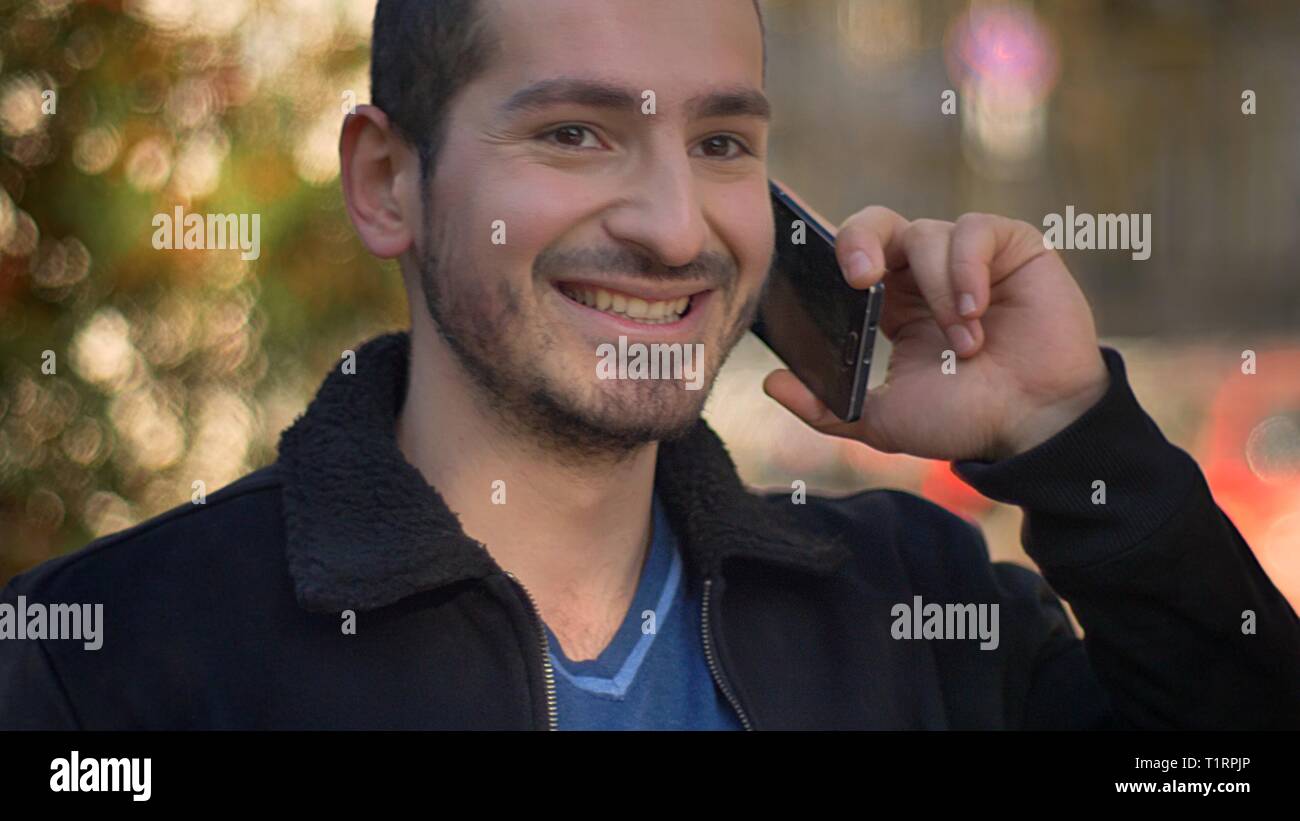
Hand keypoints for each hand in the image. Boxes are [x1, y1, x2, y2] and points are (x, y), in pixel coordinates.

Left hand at [763, 208, 1109, 462]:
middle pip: (875, 223)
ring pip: (925, 235)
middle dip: (859, 242)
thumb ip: (824, 407)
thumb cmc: (964, 419)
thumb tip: (769, 383)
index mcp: (889, 303)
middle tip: (860, 280)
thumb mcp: (881, 419)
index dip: (830, 255)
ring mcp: (967, 256)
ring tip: (965, 345)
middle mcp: (922, 272)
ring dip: (938, 293)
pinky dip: (967, 269)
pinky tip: (977, 310)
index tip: (818, 270)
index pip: (849, 257)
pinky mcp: (1010, 246)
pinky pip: (974, 230)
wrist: (1033, 426)